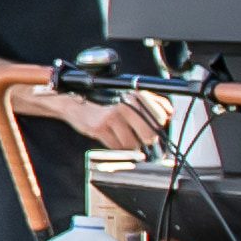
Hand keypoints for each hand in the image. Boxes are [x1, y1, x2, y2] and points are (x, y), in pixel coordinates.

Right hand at [16, 79, 163, 154]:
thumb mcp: (126, 94)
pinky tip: (111, 137)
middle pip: (149, 133)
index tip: (152, 128)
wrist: (71, 100)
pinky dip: (116, 146)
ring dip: (129, 144)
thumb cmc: (101, 98)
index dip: (158, 125)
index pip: (159, 116)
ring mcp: (111, 117)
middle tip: (139, 136)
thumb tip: (169, 113)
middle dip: (145, 138)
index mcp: (133, 94)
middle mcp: (124, 104)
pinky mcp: (99, 128)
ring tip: (122, 134)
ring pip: (133, 143)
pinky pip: (117, 147)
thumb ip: (150, 100)